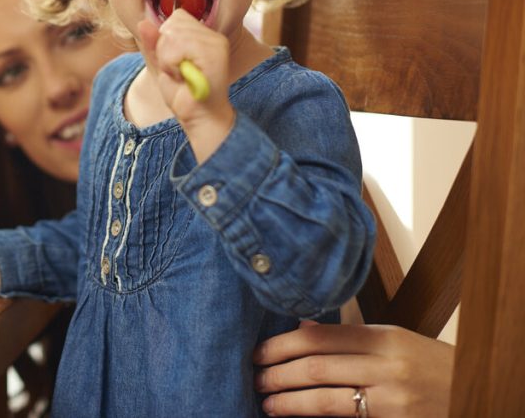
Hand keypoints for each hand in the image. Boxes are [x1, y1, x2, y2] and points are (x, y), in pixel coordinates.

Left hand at [137, 11, 233, 160]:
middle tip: (178, 71)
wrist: (199, 118)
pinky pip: (177, 47)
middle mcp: (213, 36)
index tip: (175, 63)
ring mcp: (215, 44)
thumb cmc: (183, 94)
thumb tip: (142, 22)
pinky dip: (171, 64)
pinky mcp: (214, 54)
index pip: (176, 17)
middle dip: (165, 50)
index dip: (166, 40)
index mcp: (204, 35)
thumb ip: (153, 43)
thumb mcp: (162, 64)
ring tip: (181, 75)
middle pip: (172, 24)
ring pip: (172, 34)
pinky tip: (184, 78)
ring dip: (168, 59)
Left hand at [254, 320, 453, 416]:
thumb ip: (350, 336)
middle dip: (277, 374)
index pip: (318, 336)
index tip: (258, 352)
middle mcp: (387, 367)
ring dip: (289, 402)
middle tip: (255, 378)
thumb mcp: (395, 340)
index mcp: (384, 338)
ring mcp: (392, 400)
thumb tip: (301, 327)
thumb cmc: (430, 367)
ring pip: (325, 399)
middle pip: (315, 367)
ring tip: (268, 403)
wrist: (475, 394)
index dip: (280, 344)